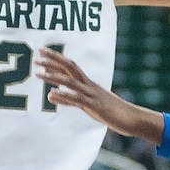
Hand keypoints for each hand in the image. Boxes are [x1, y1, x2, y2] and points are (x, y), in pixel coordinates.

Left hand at [35, 48, 164, 142]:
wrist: (133, 118)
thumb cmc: (112, 112)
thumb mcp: (88, 104)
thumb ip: (69, 99)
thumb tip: (50, 95)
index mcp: (88, 83)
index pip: (69, 65)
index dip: (55, 57)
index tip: (41, 51)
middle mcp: (89, 85)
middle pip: (69, 68)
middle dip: (52, 61)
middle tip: (36, 55)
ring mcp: (92, 95)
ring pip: (70, 82)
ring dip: (53, 76)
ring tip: (37, 73)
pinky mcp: (95, 106)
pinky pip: (77, 99)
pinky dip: (64, 96)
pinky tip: (51, 94)